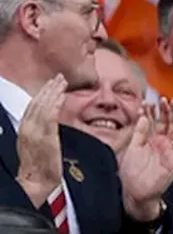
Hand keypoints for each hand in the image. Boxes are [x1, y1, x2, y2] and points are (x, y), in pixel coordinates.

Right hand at [16, 75, 65, 206]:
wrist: (36, 182)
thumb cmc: (39, 166)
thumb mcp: (36, 145)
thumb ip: (41, 131)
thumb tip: (50, 121)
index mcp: (24, 130)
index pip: (32, 107)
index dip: (41, 94)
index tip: (51, 83)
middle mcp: (27, 129)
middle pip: (37, 103)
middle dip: (48, 88)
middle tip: (59, 77)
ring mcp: (36, 132)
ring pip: (43, 106)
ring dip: (53, 92)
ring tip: (62, 81)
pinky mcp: (46, 137)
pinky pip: (50, 116)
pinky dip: (55, 103)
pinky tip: (62, 94)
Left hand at [120, 99, 172, 219]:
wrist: (134, 192)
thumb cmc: (132, 172)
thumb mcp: (132, 148)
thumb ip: (139, 132)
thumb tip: (144, 116)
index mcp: (152, 139)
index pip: (156, 121)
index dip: (154, 111)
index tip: (150, 101)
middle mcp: (163, 142)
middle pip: (169, 123)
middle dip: (169, 111)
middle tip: (169, 99)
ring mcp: (170, 150)